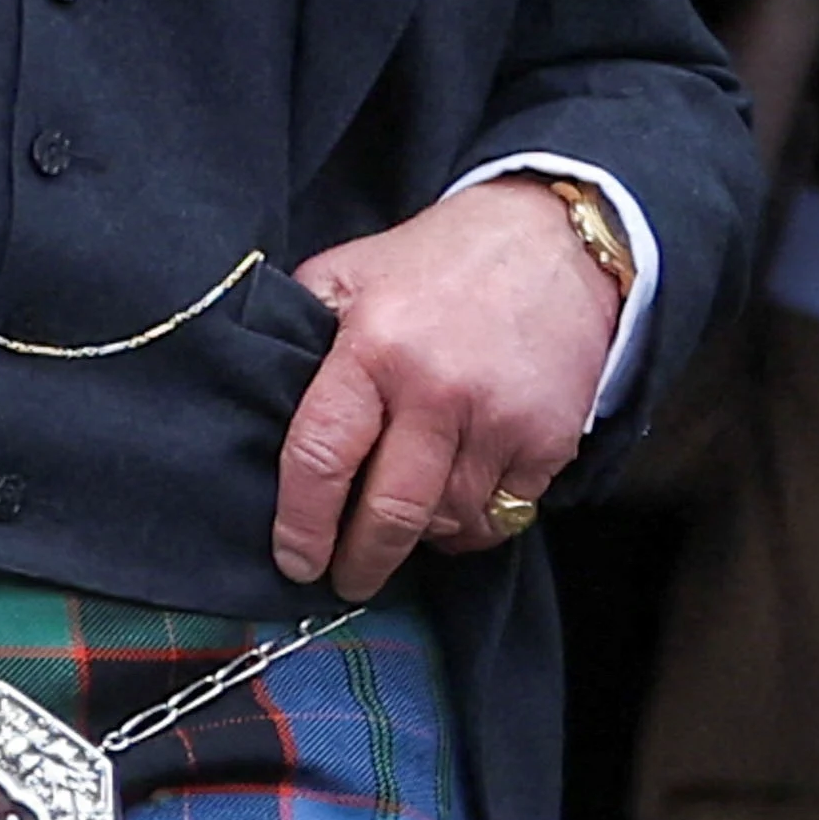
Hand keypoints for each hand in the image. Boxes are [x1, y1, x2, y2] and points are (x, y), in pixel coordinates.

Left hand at [267, 182, 621, 600]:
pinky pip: (502, 516)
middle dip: (360, 564)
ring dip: (422, 537)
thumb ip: (305, 327)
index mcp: (373, 346)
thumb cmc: (443, 260)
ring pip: (447, 523)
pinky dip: (476, 523)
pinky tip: (462, 500)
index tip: (295, 560)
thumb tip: (259, 398)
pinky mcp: (548, 439)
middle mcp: (436, 389)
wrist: (558, 240)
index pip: (321, 457)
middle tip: (347, 579)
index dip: (302, 524)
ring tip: (408, 521)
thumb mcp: (354, 270)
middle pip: (388, 516)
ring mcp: (498, 419)